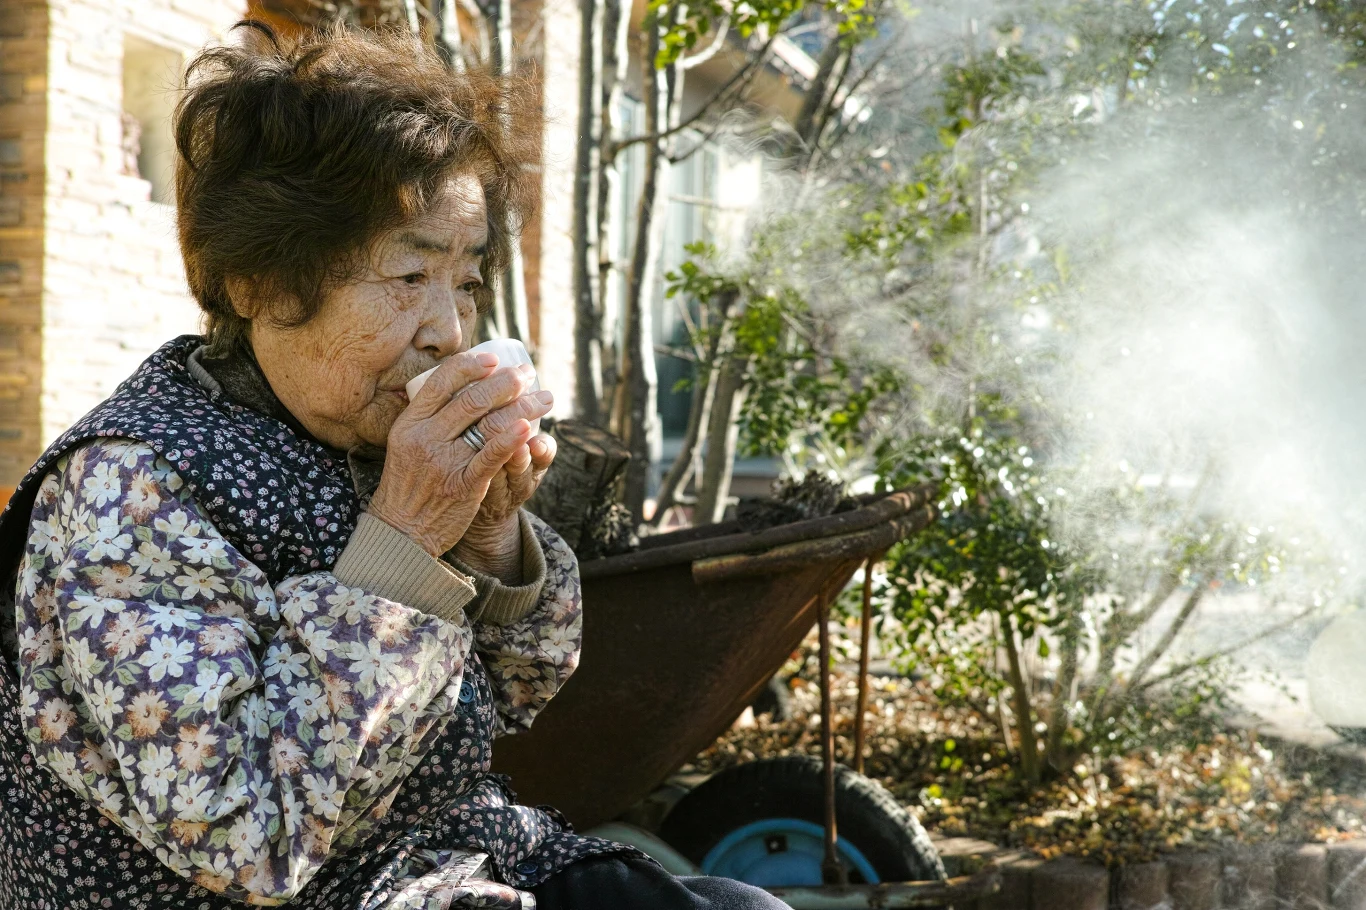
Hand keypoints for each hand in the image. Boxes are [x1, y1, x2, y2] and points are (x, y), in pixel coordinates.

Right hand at [366, 352, 551, 556]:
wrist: (400, 530)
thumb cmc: (407, 483)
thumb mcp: (403, 443)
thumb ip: (425, 417)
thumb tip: (452, 383)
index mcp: (410, 423)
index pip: (441, 382)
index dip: (471, 364)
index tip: (495, 358)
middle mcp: (426, 438)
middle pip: (472, 400)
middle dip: (507, 382)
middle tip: (529, 374)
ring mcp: (444, 462)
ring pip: (487, 425)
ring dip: (522, 406)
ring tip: (545, 398)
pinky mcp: (462, 485)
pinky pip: (490, 458)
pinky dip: (510, 440)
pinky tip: (528, 427)